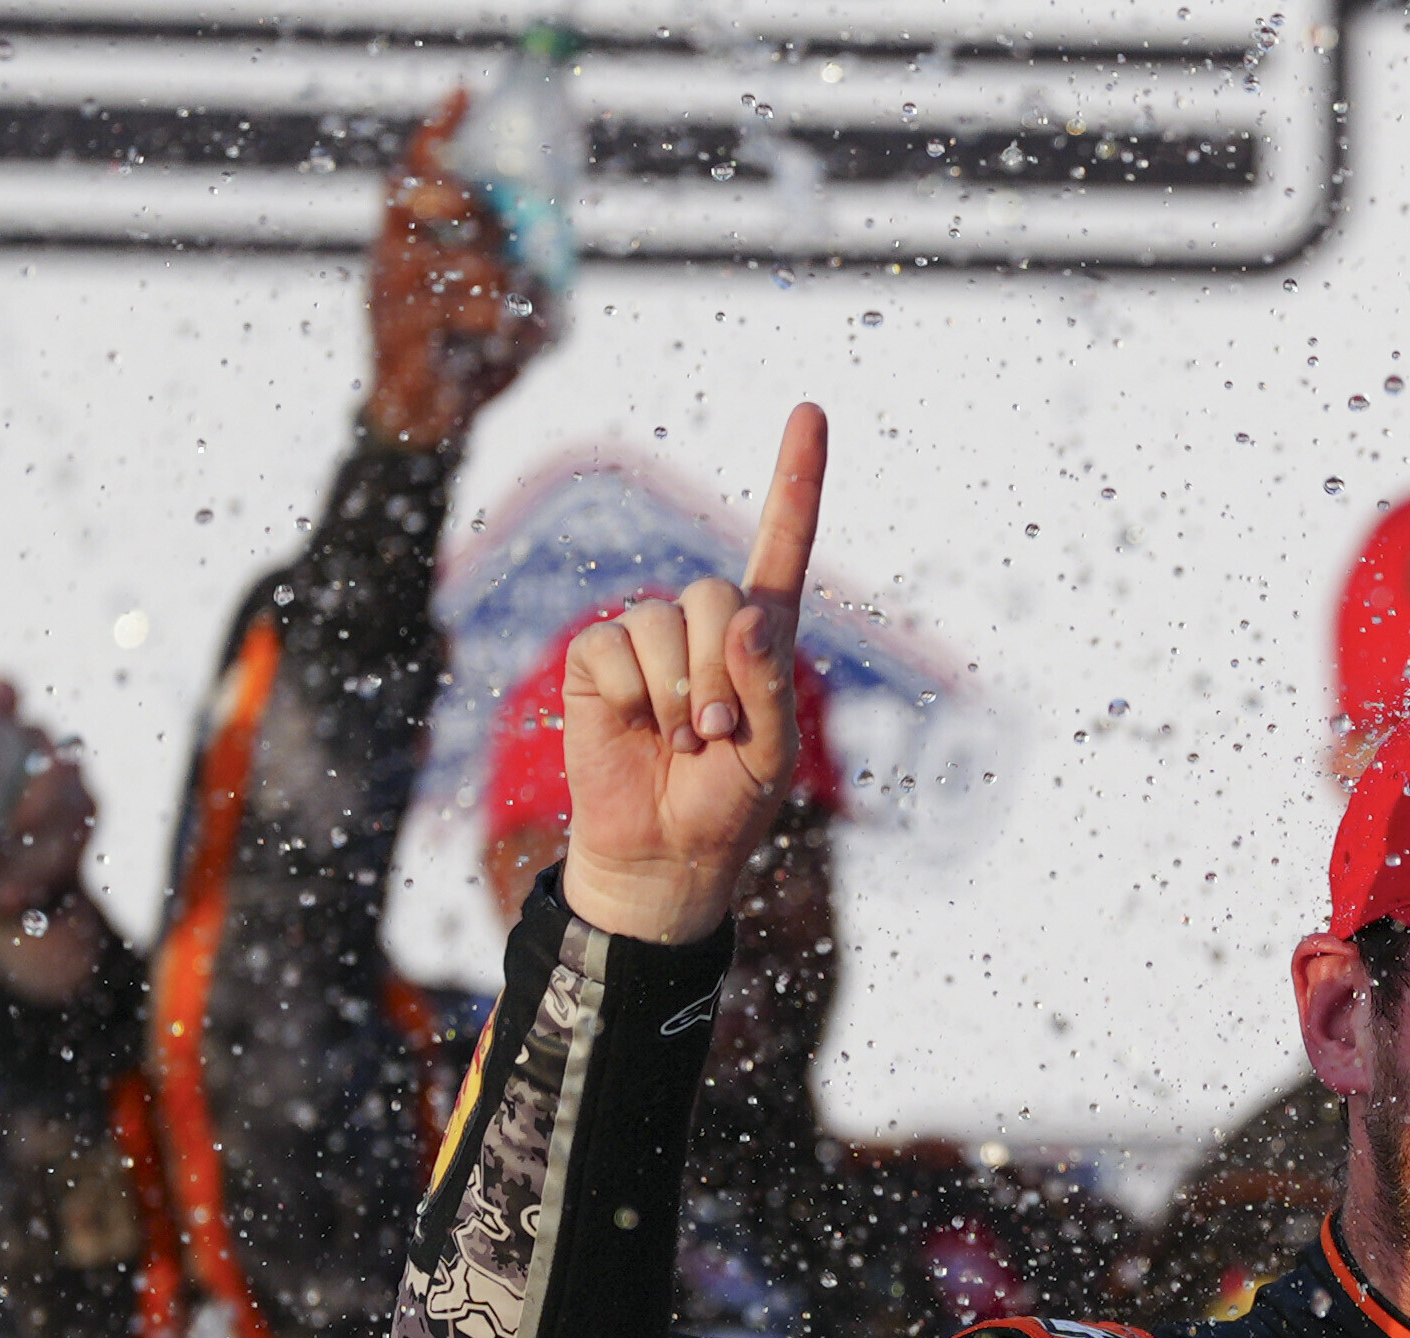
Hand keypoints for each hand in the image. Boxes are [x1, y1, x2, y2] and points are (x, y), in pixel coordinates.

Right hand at [362, 94, 556, 451]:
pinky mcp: (399, 347)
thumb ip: (525, 271)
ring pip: (443, 270)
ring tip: (517, 310)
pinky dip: (495, 329)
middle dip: (457, 201)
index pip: (413, 175)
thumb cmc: (465, 357)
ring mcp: (389, 304)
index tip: (463, 93)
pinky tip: (517, 342)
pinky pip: (450, 322)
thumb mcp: (505, 307)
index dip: (435, 135)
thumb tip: (563, 246)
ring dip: (493, 285)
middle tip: (489, 211)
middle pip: (411, 206)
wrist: (429, 427)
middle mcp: (391, 263)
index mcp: (412, 243)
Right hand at [558, 404, 826, 946]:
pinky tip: (640, 730)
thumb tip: (747, 619)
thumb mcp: (773, 754)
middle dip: (723, 672)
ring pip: (664, 620)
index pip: (781, 544)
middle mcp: (704, 624)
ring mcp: (647, 637)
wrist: (662, 853)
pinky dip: (636, 696)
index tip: (810, 412)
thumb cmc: (727, 803)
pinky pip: (614, 646)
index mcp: (761, 636)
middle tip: (719, 734)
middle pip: (717, 595)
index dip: (795, 480)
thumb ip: (768, 685)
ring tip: (684, 741)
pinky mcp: (599, 659)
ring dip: (682, 694)